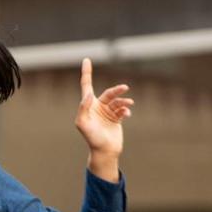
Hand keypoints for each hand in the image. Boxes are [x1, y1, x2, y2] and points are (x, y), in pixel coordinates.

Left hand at [75, 58, 132, 179]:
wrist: (104, 151)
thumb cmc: (91, 138)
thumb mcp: (83, 123)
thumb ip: (84, 108)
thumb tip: (88, 94)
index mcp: (88, 105)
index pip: (87, 85)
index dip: (86, 73)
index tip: (86, 59)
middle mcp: (98, 107)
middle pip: (109, 93)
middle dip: (117, 90)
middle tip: (124, 88)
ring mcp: (108, 112)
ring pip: (118, 101)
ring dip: (124, 101)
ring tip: (129, 104)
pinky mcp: (116, 118)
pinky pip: (123, 109)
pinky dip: (126, 109)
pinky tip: (126, 113)